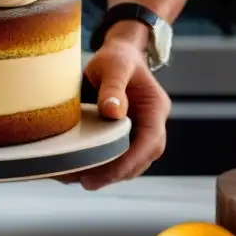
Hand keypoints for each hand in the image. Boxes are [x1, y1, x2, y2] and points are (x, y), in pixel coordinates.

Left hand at [62, 23, 169, 190]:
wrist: (118, 53)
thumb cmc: (117, 58)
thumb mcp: (114, 66)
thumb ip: (113, 87)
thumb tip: (113, 112)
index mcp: (155, 108)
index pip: (149, 142)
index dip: (129, 161)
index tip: (106, 173)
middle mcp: (152, 124)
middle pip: (142, 159)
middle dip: (116, 174)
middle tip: (87, 182)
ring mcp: (141, 131)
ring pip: (131, 162)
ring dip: (109, 174)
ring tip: (80, 179)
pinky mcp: (127, 135)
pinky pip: (119, 156)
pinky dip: (103, 165)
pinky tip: (81, 169)